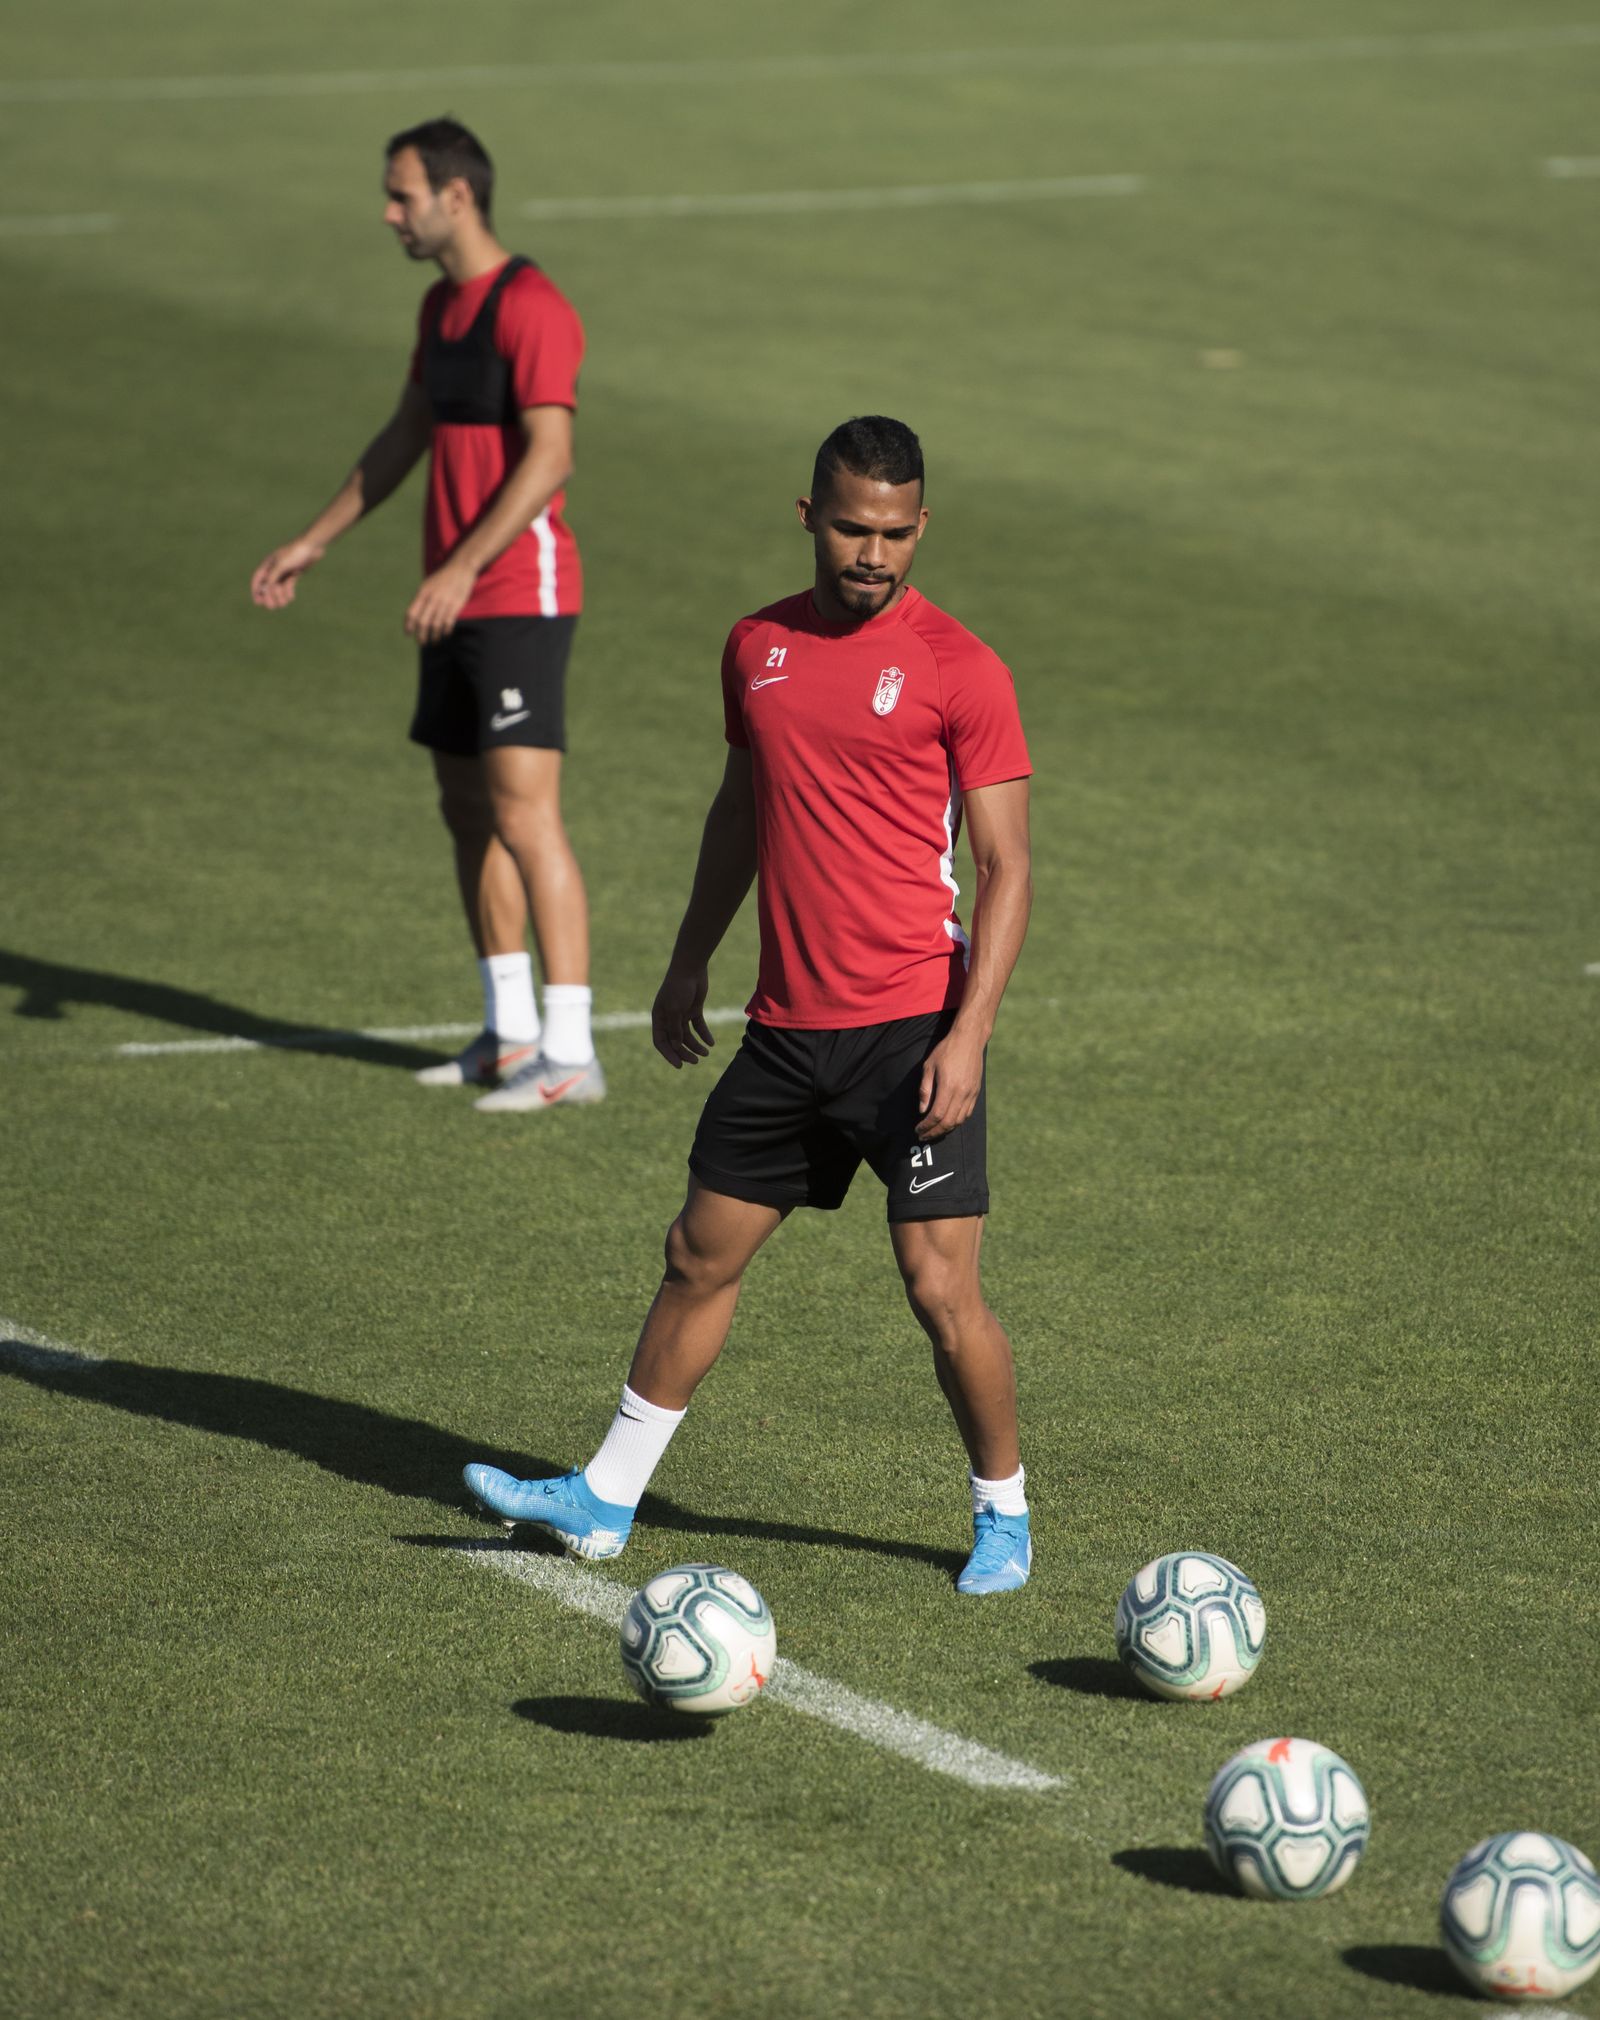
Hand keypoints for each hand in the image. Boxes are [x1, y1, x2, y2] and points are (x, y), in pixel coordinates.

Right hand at [250, 537, 323, 608]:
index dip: (256, 590)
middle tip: (271, 607)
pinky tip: (291, 598)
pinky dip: (288, 592)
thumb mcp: (281, 565)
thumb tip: (264, 589)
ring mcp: (285, 570)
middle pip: (268, 585)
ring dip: (280, 596)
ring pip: (279, 586)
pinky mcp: (294, 572)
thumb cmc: (295, 553)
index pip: (258, 579)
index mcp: (269, 564)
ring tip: (284, 603)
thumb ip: (272, 577)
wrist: (312, 546)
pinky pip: (288, 585)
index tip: (257, 602)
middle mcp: (275, 567)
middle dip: (269, 596)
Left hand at [404, 561, 477, 644]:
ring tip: (434, 641)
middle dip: (421, 635)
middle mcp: (432, 598)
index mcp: (423, 593)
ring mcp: (444, 602)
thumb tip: (413, 616)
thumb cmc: (442, 578)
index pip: (412, 613)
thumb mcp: (427, 585)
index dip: (409, 625)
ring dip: (434, 635)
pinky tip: (445, 634)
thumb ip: (421, 599)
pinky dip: (445, 630)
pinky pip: (448, 622)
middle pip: (423, 622)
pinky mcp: (456, 605)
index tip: (408, 634)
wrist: (460, 568)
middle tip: (422, 642)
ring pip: (436, 624)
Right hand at [652, 965, 714, 1068]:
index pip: (661, 1041)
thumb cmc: (679, 987)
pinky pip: (698, 1026)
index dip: (669, 1054)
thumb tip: (676, 1047)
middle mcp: (669, 1018)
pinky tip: (711, 1043)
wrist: (691, 968)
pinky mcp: (694, 1009)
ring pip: (688, 1036)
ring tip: (706, 1053)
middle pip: (675, 1041)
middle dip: (684, 1053)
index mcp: (659, 1018)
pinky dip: (704, 1035)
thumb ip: (675, 1029)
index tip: (680, 1065)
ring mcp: (681, 1014)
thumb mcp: (675, 1010)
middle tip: (696, 1061)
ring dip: (696, 1046)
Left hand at [916, 1025, 984, 1139]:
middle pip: (949, 1122)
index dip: (926, 1126)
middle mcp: (962, 1093)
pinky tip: (948, 1122)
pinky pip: (967, 1113)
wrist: (969, 1040)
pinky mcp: (976, 1092)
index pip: (937, 1115)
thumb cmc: (946, 1050)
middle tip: (924, 1135)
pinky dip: (957, 1121)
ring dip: (946, 1129)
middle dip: (935, 1132)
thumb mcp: (929, 1066)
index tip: (918, 1129)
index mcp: (949, 1087)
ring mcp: (971, 1093)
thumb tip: (922, 1110)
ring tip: (934, 1131)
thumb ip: (925, 1090)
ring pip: (960, 1120)